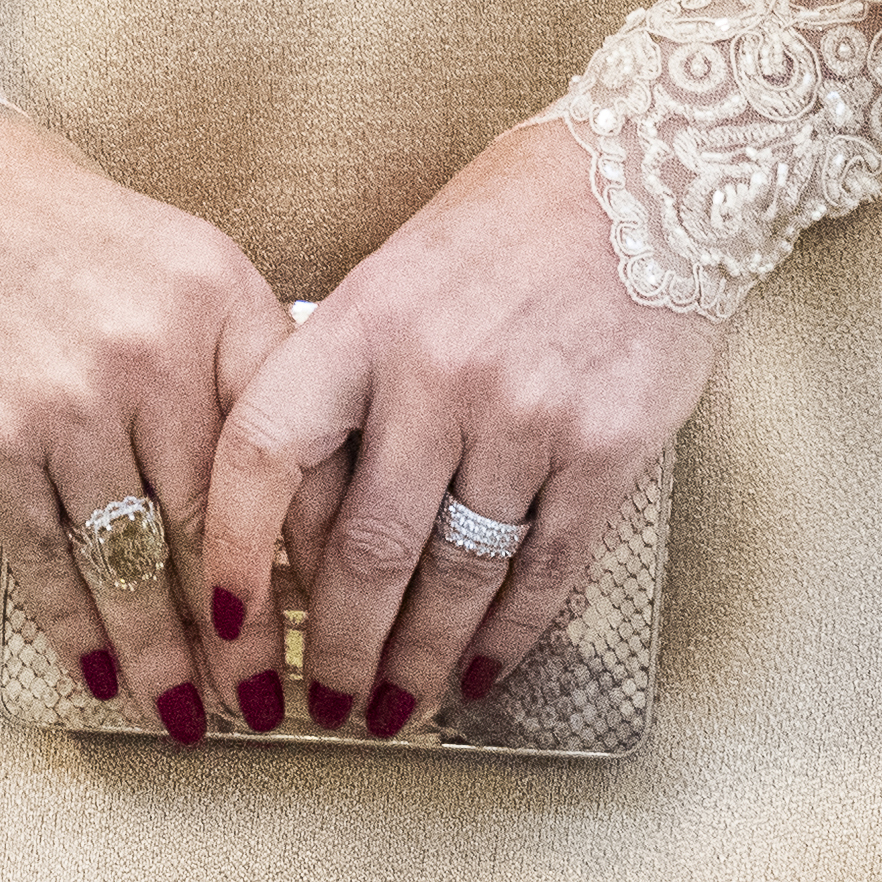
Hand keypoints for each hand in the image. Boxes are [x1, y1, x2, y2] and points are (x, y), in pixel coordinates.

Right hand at [0, 106, 292, 743]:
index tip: (340, 619)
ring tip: (193, 720)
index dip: (318, 552)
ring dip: (164, 657)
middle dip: (247, 633)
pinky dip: (76, 630)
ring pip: (131, 561)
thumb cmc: (78, 232)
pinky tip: (104, 679)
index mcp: (217, 304)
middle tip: (273, 705)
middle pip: (216, 525)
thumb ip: (249, 362)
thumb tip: (305, 492)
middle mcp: (149, 356)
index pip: (290, 450)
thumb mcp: (194, 262)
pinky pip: (44, 560)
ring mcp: (64, 404)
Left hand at [197, 114, 719, 740]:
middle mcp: (439, 372)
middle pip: (366, 548)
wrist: (659, 171)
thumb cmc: (513, 218)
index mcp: (366, 318)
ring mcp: (528, 414)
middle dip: (336, 647)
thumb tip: (298, 508)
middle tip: (321, 706)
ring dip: (420, 660)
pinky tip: (484, 673)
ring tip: (394, 710)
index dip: (233, 553)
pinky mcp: (609, 447)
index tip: (222, 626)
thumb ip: (348, 375)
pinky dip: (512, 635)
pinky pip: (548, 568)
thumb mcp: (400, 267)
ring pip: (458, 576)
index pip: (265, 455)